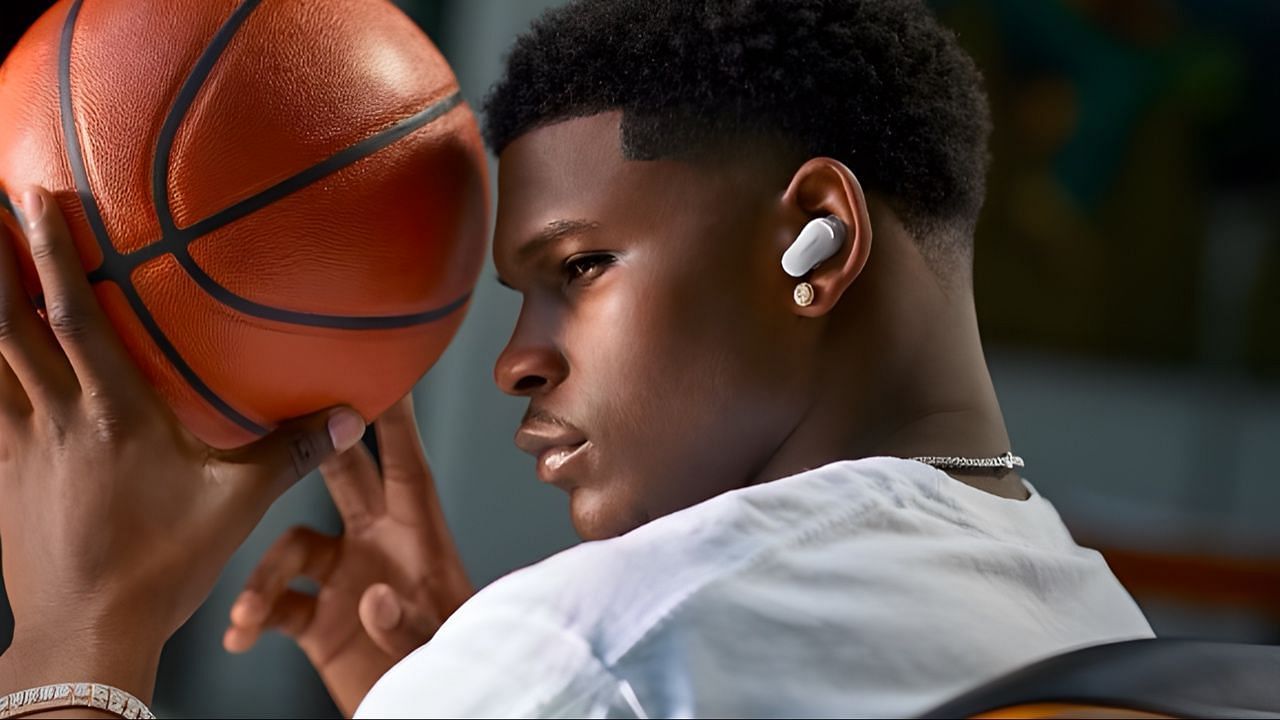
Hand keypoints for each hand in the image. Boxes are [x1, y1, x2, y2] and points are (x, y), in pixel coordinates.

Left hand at [0, 187, 367, 703]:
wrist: (87, 632)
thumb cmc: (163, 564)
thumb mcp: (237, 504)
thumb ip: (292, 451)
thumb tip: (353, 417)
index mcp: (113, 415)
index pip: (74, 318)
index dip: (53, 256)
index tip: (37, 198)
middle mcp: (54, 419)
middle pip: (6, 325)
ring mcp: (16, 450)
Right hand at [224, 395, 473, 717]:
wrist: (431, 711)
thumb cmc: (457, 666)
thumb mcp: (444, 642)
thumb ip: (408, 622)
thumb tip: (370, 596)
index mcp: (422, 536)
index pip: (407, 464)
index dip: (396, 418)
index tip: (384, 368)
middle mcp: (378, 544)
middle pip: (342, 479)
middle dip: (316, 444)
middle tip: (285, 417)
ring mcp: (345, 578)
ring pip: (292, 545)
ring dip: (266, 575)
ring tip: (251, 613)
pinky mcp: (320, 619)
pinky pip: (275, 605)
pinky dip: (252, 615)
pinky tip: (239, 636)